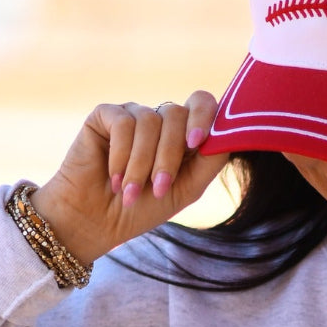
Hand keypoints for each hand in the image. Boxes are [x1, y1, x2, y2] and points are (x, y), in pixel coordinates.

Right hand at [30, 93, 229, 265]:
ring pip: (150, 121)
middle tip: (158, 188)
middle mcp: (158, 121)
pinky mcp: (105, 116)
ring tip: (131, 192)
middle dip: (169, 156)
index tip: (197, 143)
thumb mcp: (186, 189)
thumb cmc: (142, 209)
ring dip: (143, 164)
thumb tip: (229, 134)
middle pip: (176, 114)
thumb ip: (210, 162)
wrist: (97, 222)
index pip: (201, 104)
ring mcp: (132, 116)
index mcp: (181, 135)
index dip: (204, 116)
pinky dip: (121, 155)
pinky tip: (114, 177)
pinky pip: (123, 123)